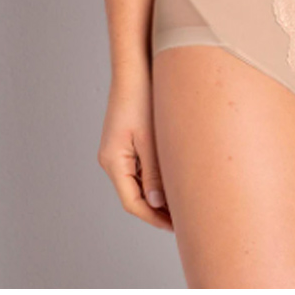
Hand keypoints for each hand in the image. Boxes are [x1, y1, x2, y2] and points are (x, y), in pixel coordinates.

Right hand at [97, 68, 172, 230]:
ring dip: (157, 194)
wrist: (134, 68)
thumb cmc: (141, 98)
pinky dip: (155, 178)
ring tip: (182, 202)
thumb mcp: (150, 140)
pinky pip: (139, 168)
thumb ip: (153, 174)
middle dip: (157, 210)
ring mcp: (118, 151)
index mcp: (113, 161)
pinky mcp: (126, 142)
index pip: (132, 203)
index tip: (176, 226)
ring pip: (137, 183)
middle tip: (183, 220)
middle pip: (134, 195)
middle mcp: (111, 159)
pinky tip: (173, 179)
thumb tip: (156, 204)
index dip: (154, 218)